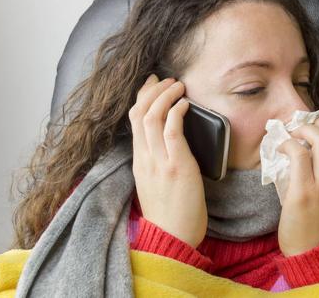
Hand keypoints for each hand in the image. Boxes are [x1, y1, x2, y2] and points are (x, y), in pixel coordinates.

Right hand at [128, 73, 206, 247]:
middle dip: (151, 90)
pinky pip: (172, 131)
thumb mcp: (156, 184)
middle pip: (139, 113)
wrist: (171, 239)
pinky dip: (176, 112)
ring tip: (178, 85)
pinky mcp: (176, 166)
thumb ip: (157, 162)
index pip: (134, 122)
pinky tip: (184, 103)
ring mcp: (159, 161)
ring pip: (152, 117)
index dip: (141, 98)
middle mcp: (145, 158)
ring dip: (164, 95)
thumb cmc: (170, 215)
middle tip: (166, 79)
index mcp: (139, 162)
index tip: (151, 84)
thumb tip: (169, 144)